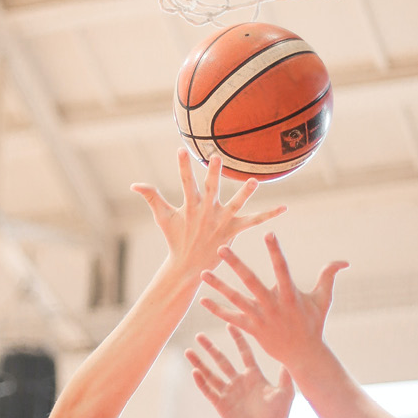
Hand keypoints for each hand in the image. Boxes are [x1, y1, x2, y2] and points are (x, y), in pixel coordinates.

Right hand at [132, 149, 284, 276]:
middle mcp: (207, 212)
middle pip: (211, 189)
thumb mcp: (163, 217)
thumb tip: (133, 184)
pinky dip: (269, 215)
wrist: (188, 267)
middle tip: (217, 158)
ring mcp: (221, 222)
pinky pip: (254, 221)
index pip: (185, 182)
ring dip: (244, 194)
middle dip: (213, 174)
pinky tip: (284, 208)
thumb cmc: (175, 238)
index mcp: (190, 206)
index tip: (181, 150)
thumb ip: (150, 196)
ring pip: (235, 205)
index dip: (183, 167)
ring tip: (254, 181)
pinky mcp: (233, 231)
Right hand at [186, 325, 295, 417]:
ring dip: (199, 363)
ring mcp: (229, 393)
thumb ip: (285, 375)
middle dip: (210, 348)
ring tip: (188, 351)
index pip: (244, 353)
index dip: (237, 339)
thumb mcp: (285, 392)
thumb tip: (290, 354)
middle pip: (222, 360)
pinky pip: (209, 391)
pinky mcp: (222, 405)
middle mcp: (239, 381)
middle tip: (199, 335)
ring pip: (211, 374)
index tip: (230, 324)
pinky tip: (194, 372)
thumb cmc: (279, 415)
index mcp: (254, 376)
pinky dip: (201, 382)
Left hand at [199, 232, 347, 370]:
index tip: (268, 232)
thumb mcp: (323, 300)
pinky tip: (202, 300)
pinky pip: (231, 318)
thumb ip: (329, 277)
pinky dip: (217, 310)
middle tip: (221, 248)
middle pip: (251, 281)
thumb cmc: (313, 324)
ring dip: (218, 286)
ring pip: (235, 298)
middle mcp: (272, 305)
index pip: (282, 267)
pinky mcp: (252, 329)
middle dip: (235, 264)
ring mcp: (260, 317)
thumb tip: (344, 261)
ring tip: (203, 273)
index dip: (275, 251)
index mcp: (290, 295)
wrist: (303, 354)